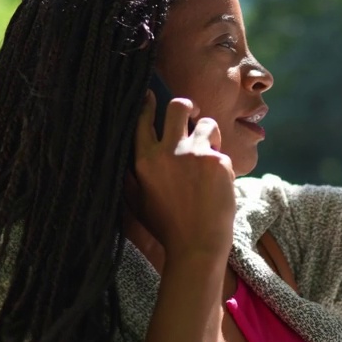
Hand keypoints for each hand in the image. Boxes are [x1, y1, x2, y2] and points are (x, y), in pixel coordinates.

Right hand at [131, 91, 234, 259]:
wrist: (197, 245)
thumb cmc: (167, 228)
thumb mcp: (137, 202)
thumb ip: (129, 179)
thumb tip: (121, 161)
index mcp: (144, 161)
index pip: (142, 120)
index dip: (147, 104)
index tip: (150, 96)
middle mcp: (166, 152)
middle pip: (177, 106)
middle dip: (185, 106)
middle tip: (191, 112)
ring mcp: (193, 154)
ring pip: (206, 123)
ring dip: (209, 133)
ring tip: (209, 153)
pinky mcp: (217, 161)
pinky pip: (221, 150)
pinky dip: (221, 163)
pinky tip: (218, 183)